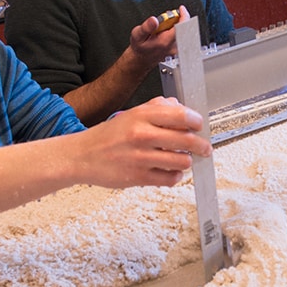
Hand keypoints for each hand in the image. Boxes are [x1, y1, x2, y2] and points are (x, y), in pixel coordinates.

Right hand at [74, 97, 210, 187]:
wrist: (81, 156)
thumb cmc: (107, 136)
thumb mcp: (130, 115)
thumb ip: (155, 108)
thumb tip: (179, 107)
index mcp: (140, 116)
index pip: (180, 115)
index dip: (196, 121)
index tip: (199, 125)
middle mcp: (141, 135)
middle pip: (186, 140)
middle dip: (201, 145)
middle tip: (204, 148)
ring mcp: (140, 158)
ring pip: (182, 161)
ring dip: (186, 162)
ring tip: (182, 159)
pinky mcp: (138, 177)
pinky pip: (170, 179)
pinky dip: (175, 176)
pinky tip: (171, 171)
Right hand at [126, 6, 184, 65]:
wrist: (141, 59)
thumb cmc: (139, 48)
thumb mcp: (138, 35)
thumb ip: (146, 27)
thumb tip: (154, 20)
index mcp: (165, 42)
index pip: (181, 27)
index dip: (183, 16)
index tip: (181, 9)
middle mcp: (172, 47)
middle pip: (184, 29)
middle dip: (178, 19)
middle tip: (167, 19)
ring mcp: (175, 49)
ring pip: (183, 32)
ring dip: (176, 25)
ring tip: (163, 27)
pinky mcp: (176, 49)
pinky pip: (181, 36)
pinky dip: (176, 30)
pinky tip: (166, 32)